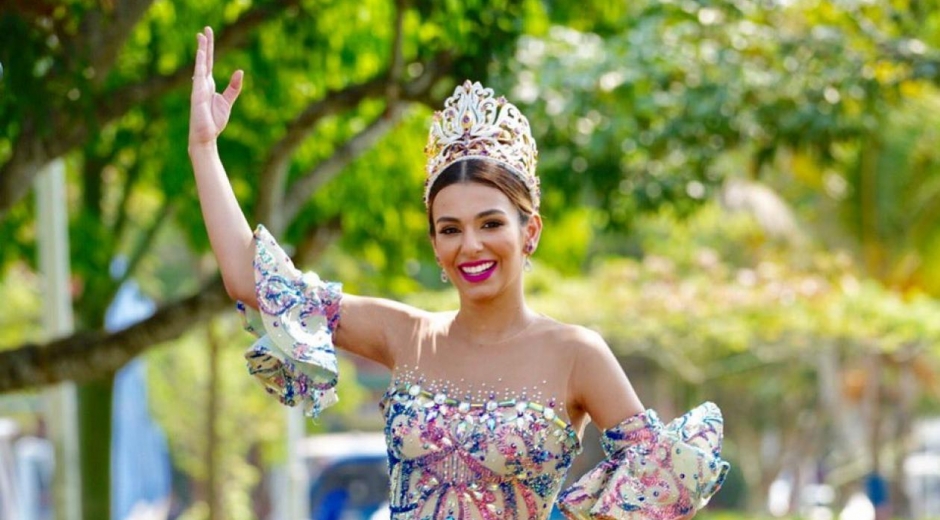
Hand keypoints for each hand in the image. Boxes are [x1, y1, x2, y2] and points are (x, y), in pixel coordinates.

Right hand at [189, 27, 242, 146]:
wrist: (206, 136)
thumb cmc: (214, 121)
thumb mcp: (227, 101)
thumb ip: (234, 87)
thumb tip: (239, 71)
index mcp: (209, 85)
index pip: (209, 62)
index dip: (209, 49)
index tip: (207, 35)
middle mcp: (202, 83)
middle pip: (205, 60)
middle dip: (205, 45)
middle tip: (205, 29)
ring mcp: (199, 88)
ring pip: (201, 65)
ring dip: (202, 51)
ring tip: (201, 36)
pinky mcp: (197, 94)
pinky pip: (199, 76)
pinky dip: (200, 65)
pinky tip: (202, 54)